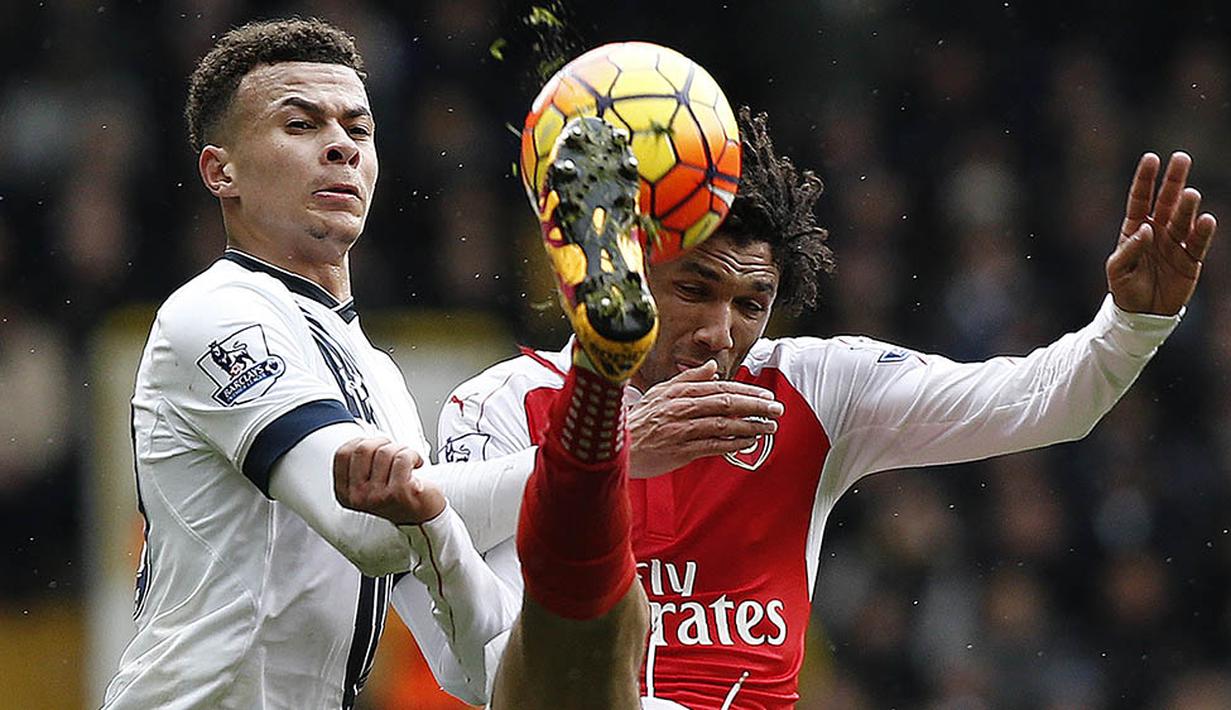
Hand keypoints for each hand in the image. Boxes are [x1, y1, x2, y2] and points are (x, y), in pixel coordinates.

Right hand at [333, 437, 444, 523]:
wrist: (422, 517)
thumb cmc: (397, 497)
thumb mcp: (368, 483)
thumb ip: (359, 463)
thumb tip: (364, 436)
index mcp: (345, 492)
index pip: (343, 454)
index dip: (361, 441)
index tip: (375, 445)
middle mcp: (358, 496)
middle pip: (363, 448)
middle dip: (383, 442)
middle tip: (394, 451)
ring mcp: (377, 495)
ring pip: (385, 451)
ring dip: (401, 449)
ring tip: (407, 461)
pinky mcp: (398, 492)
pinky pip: (403, 457)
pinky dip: (413, 455)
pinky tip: (416, 463)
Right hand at [628, 361, 783, 477]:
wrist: (617, 444)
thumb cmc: (640, 419)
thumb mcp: (661, 391)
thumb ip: (689, 378)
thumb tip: (712, 367)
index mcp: (679, 391)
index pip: (720, 387)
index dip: (746, 390)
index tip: (765, 394)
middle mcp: (682, 408)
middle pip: (726, 403)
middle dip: (755, 405)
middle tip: (776, 409)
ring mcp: (682, 429)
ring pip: (724, 424)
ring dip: (750, 425)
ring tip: (769, 427)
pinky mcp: (681, 450)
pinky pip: (714, 446)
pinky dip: (734, 444)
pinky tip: (749, 443)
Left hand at [1108, 151, 1217, 314]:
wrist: (1142, 314)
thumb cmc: (1124, 288)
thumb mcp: (1117, 270)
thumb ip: (1130, 249)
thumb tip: (1146, 229)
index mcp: (1135, 228)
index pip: (1141, 199)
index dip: (1146, 179)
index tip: (1152, 158)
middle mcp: (1158, 231)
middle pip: (1167, 201)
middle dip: (1174, 180)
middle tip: (1181, 158)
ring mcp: (1175, 243)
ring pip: (1183, 219)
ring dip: (1187, 206)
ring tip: (1190, 194)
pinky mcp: (1190, 259)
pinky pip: (1197, 243)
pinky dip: (1202, 232)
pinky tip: (1206, 219)